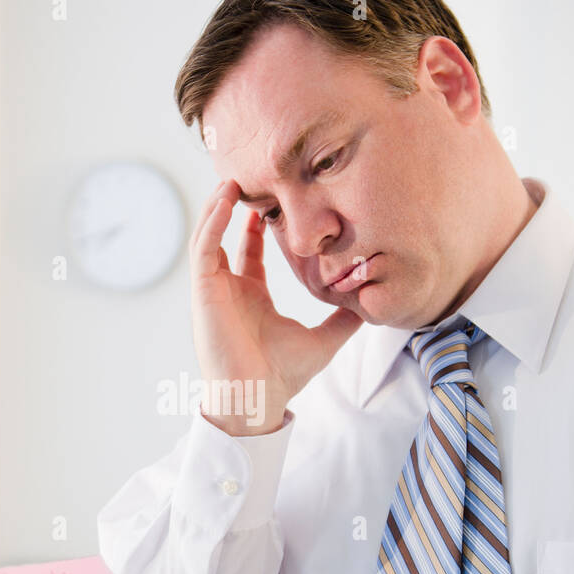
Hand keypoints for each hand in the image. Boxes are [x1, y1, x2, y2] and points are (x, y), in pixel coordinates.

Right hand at [189, 179, 362, 435]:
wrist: (257, 398)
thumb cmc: (283, 376)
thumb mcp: (324, 340)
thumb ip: (343, 320)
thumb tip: (370, 303)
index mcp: (252, 297)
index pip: (249, 252)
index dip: (256, 225)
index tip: (272, 200)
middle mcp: (229, 289)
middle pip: (223, 235)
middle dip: (232, 206)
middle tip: (248, 175)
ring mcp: (214, 289)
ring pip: (208, 235)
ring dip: (218, 206)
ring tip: (233, 177)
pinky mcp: (204, 292)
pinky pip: (203, 248)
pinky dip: (212, 222)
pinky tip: (228, 200)